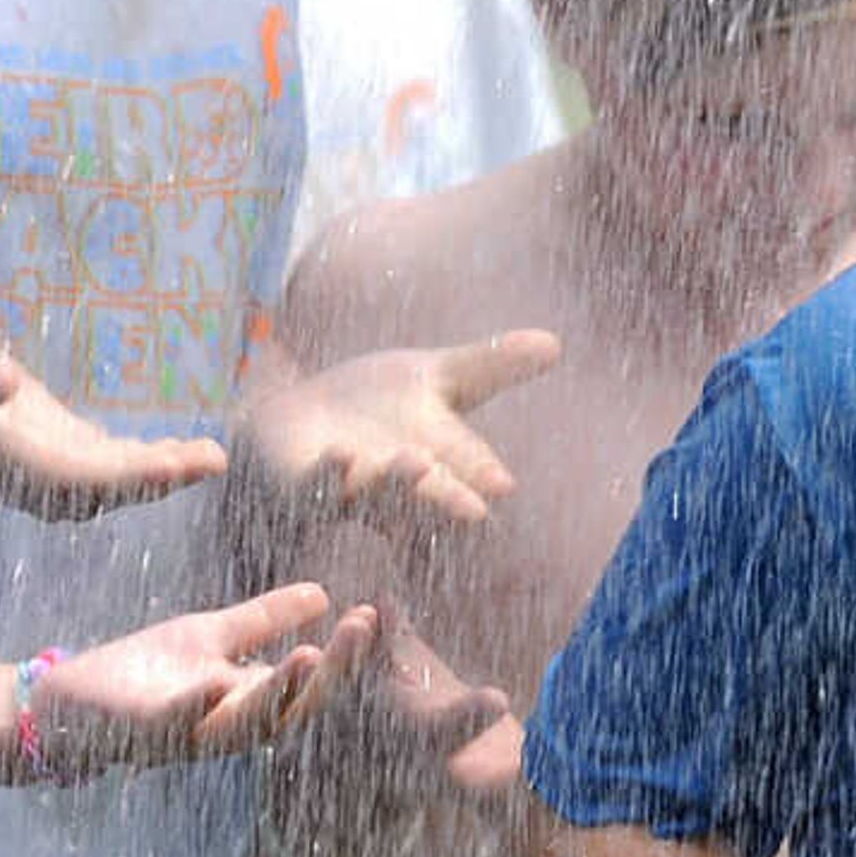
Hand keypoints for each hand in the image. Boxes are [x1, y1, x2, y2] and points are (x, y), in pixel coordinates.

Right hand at [0, 315, 226, 519]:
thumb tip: (1, 380)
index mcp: (9, 458)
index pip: (81, 474)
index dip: (131, 472)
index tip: (175, 463)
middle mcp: (28, 475)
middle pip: (106, 488)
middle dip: (159, 477)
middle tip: (213, 460)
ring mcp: (39, 466)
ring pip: (109, 483)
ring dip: (158, 473)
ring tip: (208, 457)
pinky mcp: (47, 448)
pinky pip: (102, 468)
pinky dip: (141, 463)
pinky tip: (177, 453)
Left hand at [36, 584, 370, 771]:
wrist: (64, 708)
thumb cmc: (139, 676)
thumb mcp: (209, 636)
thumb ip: (263, 620)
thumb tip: (323, 593)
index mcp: (249, 700)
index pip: (313, 681)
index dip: (348, 654)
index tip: (375, 613)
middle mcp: (228, 725)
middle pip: (297, 707)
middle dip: (334, 670)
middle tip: (363, 626)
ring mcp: (189, 733)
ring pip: (248, 724)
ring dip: (280, 692)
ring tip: (310, 656)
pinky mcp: (144, 732)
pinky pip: (174, 722)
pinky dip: (195, 705)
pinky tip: (213, 681)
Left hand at [240, 330, 562, 534]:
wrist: (298, 421)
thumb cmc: (377, 406)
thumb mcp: (437, 377)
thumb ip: (492, 365)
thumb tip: (556, 344)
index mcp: (435, 456)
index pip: (464, 465)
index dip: (480, 474)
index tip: (503, 484)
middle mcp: (395, 479)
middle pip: (425, 491)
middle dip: (446, 495)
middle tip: (474, 512)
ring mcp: (348, 483)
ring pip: (374, 489)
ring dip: (394, 481)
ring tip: (415, 463)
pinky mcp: (301, 480)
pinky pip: (312, 482)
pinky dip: (325, 474)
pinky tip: (338, 460)